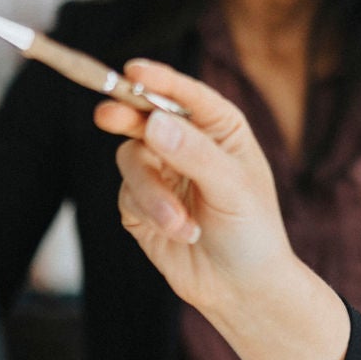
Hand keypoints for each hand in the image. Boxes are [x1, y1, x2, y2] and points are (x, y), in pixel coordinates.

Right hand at [93, 60, 295, 315]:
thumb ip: (193, 153)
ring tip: (179, 222)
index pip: (185, 94)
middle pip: (143, 116)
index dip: (158, 80)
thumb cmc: (252, 231)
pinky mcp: (140, 205)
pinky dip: (150, 213)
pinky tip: (181, 232)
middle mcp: (185, 143)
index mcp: (218, 127)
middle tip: (108, 115)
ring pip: (130, 159)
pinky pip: (127, 195)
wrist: (242, 289)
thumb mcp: (232, 187)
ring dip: (152, 193)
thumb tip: (153, 123)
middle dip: (126, 116)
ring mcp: (160, 173)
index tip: (134, 70)